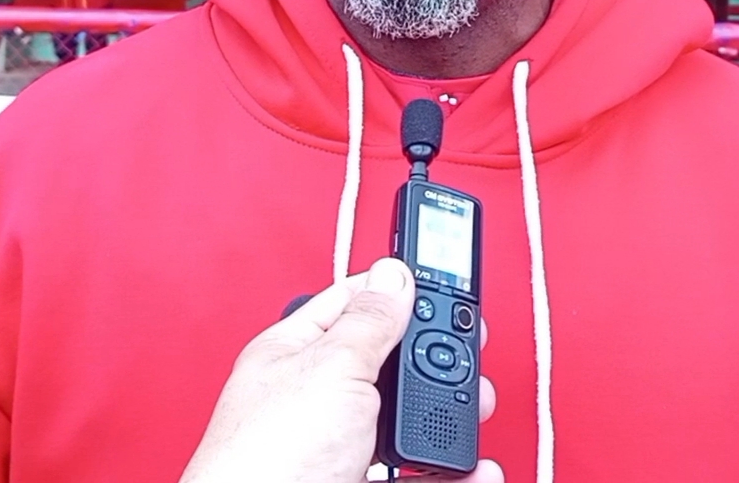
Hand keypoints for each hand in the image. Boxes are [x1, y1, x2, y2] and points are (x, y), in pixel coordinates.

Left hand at [181, 259, 500, 482]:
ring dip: (451, 415)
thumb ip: (369, 321)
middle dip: (434, 358)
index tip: (442, 281)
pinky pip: (421, 476)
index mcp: (296, 353)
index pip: (350, 302)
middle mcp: (319, 401)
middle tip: (467, 355)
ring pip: (411, 423)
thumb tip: (395, 275)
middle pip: (391, 364)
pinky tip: (471, 467)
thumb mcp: (330, 368)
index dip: (395, 288)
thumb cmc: (265, 461)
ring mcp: (342, 450)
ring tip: (474, 410)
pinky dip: (453, 470)